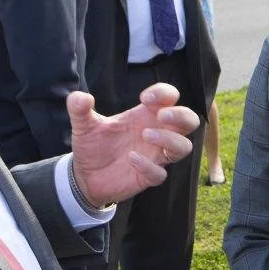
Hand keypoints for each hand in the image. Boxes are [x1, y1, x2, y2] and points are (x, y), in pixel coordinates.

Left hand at [67, 84, 199, 207]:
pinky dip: (148, 166)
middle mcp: (156, 133)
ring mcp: (155, 156)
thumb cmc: (92, 146)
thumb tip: (81, 97)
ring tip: (146, 136)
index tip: (144, 98)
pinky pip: (160, 173)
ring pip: (184, 147)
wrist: (84, 176)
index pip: (170, 97)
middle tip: (161, 117)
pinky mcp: (148, 177)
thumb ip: (79, 108)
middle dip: (181, 116)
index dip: (164, 93)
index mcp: (145, 115)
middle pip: (189, 120)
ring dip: (169, 139)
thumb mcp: (83, 124)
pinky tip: (131, 159)